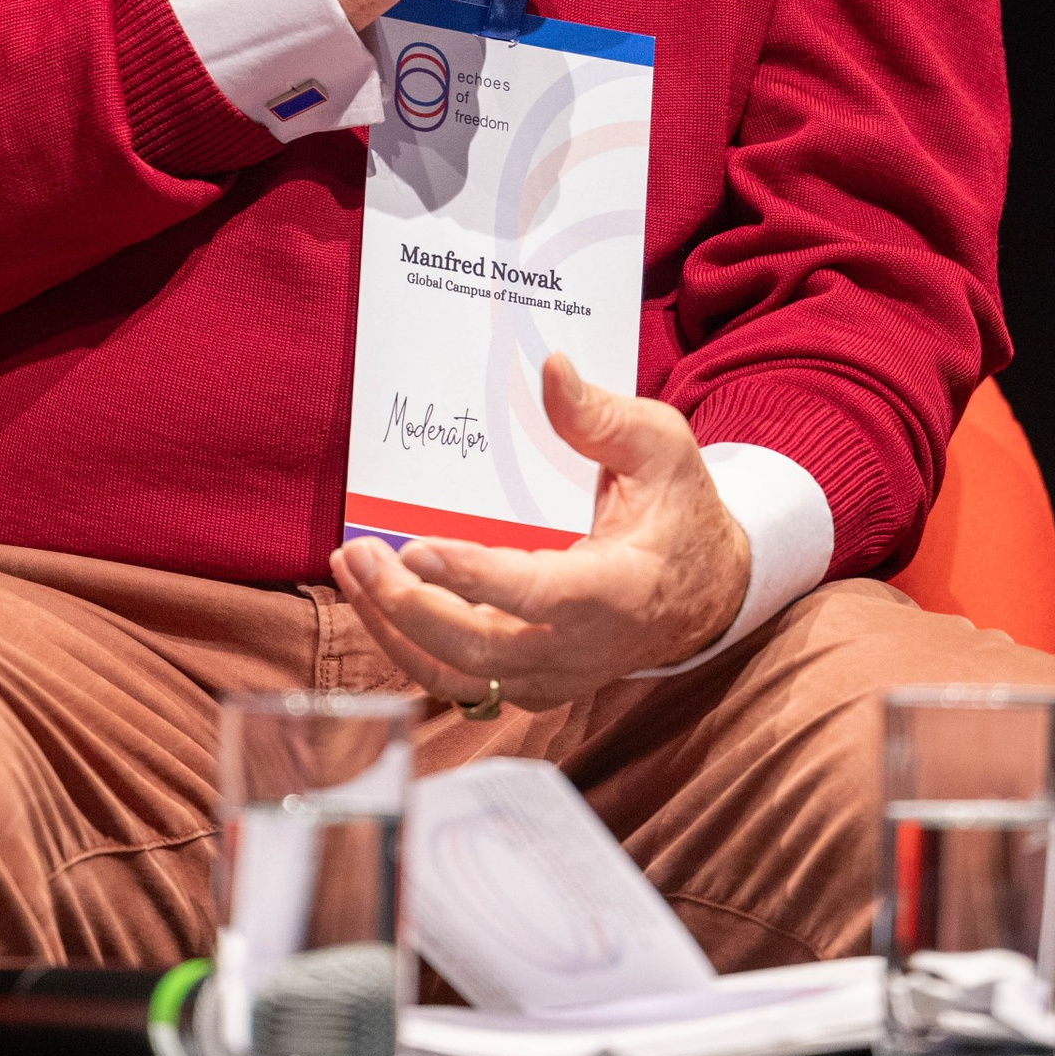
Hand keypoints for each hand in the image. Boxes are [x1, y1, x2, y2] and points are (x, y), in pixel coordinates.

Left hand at [328, 356, 751, 709]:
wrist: (705, 593)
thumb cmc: (679, 511)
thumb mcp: (662, 448)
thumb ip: (603, 415)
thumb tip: (551, 370)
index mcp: (619, 590)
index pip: (539, 595)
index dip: (475, 577)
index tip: (415, 550)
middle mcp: (581, 650)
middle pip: (479, 649)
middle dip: (408, 606)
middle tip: (360, 552)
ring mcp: (552, 677)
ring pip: (456, 675)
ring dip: (392, 628)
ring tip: (350, 568)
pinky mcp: (527, 685)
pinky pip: (458, 680)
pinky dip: (407, 645)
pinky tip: (373, 597)